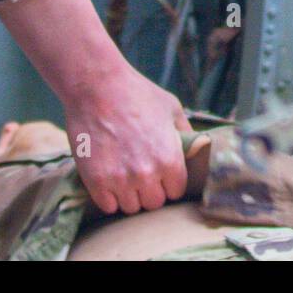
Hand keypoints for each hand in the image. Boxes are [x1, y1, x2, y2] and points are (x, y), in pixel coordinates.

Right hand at [0, 0, 190, 213]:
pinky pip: (107, 206)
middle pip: (153, 203)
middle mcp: (147, 175)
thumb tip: (196, 148)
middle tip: (138, 170)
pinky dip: (108, 196)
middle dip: (149, 189)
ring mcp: (120, 180)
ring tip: (122, 172)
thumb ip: (186, 132)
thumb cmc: (135, 91)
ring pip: (130, 208)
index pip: (176, 191)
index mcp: (170, 159)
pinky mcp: (96, 181)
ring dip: (128, 194)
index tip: (158, 170)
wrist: (96, 84)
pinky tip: (107, 178)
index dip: (168, 180)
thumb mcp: (171, 106)